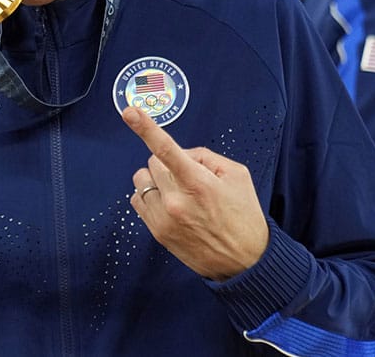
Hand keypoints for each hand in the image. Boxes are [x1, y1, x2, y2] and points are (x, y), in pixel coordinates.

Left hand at [122, 106, 267, 280]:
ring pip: (142, 180)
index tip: (130, 112)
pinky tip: (169, 204)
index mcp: (199, 183)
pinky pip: (138, 200)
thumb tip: (182, 154)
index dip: (146, 127)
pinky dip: (150, 196)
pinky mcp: (157, 232)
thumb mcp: (237, 175)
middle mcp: (176, 201)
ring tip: (179, 193)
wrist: (244, 262)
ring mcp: (164, 219)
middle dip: (169, 164)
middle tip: (191, 179)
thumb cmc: (243, 216)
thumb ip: (205, 157)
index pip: (167, 149)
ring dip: (156, 180)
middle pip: (153, 162)